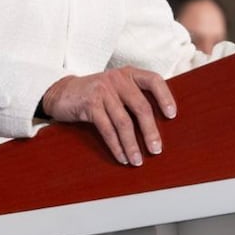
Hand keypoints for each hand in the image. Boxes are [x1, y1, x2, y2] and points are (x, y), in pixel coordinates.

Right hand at [41, 68, 176, 165]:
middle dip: (150, 131)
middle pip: (140, 106)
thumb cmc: (96, 94)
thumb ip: (134, 97)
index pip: (154, 80)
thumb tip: (159, 123)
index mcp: (129, 74)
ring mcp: (103, 91)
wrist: (62, 93)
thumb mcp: (117, 88)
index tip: (172, 115)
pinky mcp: (90, 104)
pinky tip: (122, 157)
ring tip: (137, 160)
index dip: (165, 97)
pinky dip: (116, 146)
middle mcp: (118, 79)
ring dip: (132, 144)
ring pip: (123, 122)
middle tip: (156, 149)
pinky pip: (107, 129)